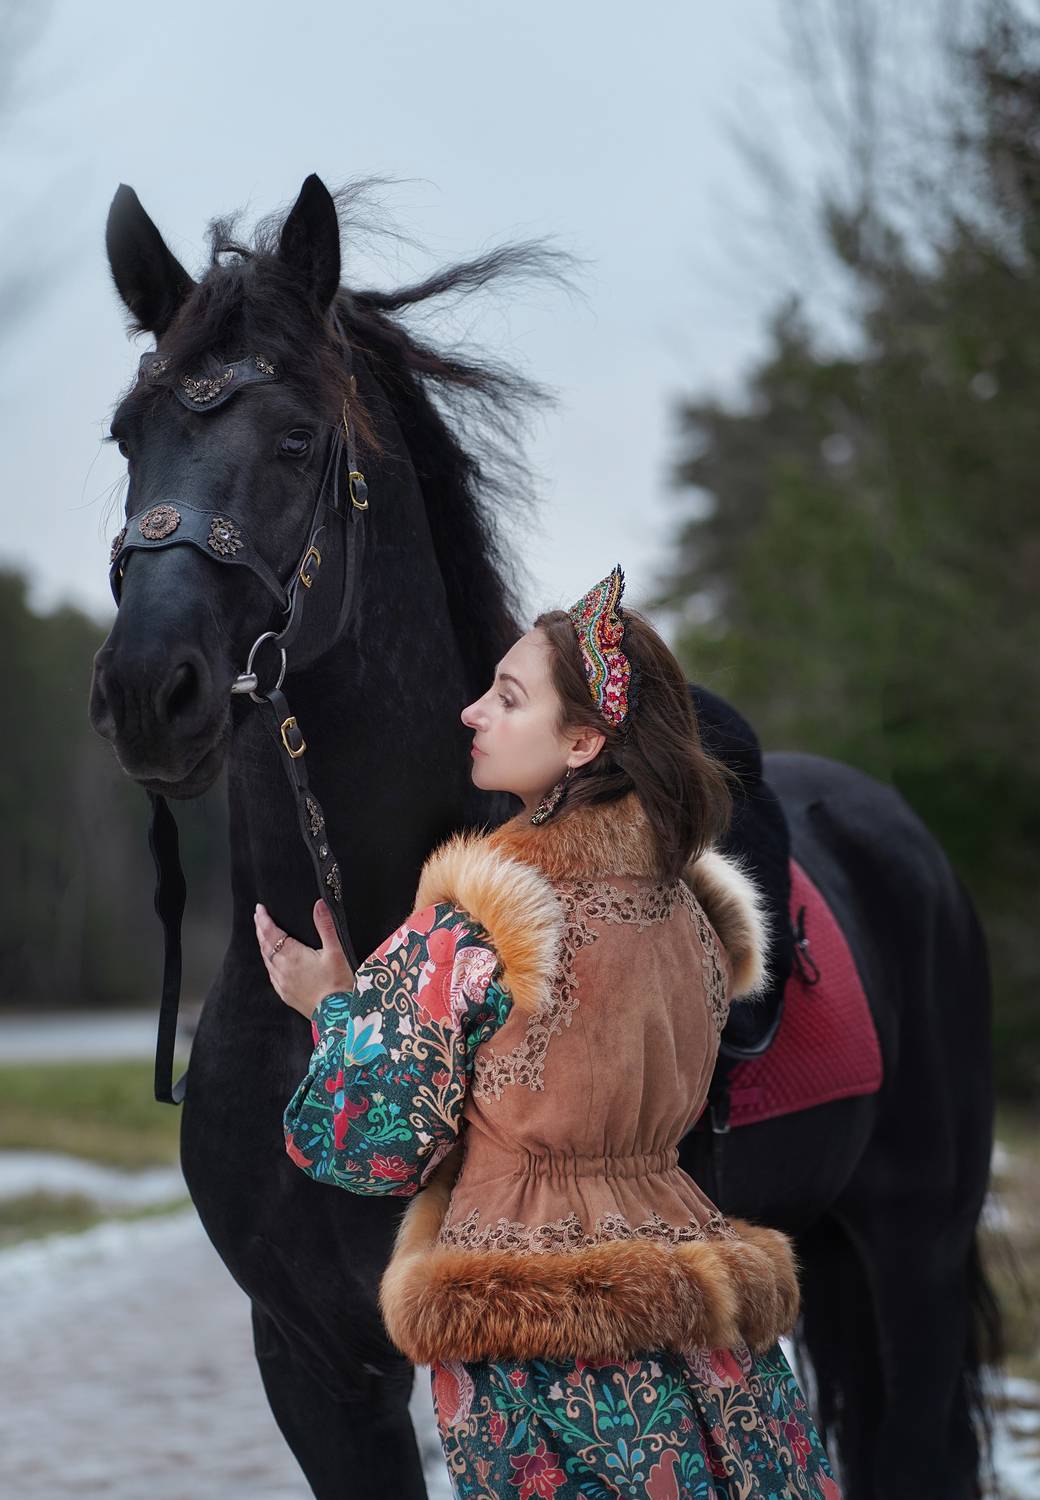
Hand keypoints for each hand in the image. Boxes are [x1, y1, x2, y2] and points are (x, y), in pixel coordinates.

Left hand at [254, 899, 354, 1020]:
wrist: (338, 1016)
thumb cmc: (338, 984)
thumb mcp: (336, 951)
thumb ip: (326, 926)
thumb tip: (319, 904)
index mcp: (292, 956)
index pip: (272, 934)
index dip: (264, 920)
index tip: (259, 909)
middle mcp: (282, 970)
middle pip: (266, 946)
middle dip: (261, 930)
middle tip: (258, 917)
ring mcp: (283, 984)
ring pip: (267, 960)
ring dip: (263, 945)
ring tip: (262, 935)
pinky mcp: (286, 995)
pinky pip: (272, 974)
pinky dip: (269, 962)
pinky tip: (272, 962)